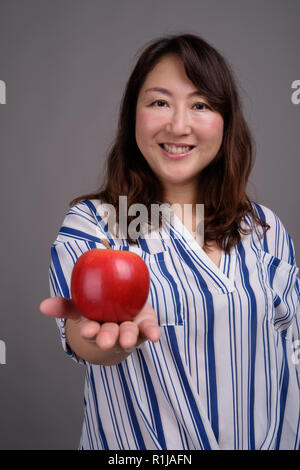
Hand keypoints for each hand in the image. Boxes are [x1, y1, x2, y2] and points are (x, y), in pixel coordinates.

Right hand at [39, 297, 159, 350]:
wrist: (124, 308)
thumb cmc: (99, 309)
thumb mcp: (81, 307)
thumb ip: (65, 306)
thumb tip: (42, 306)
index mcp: (96, 327)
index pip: (90, 330)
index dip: (89, 331)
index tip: (87, 330)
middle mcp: (113, 332)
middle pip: (109, 335)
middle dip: (107, 338)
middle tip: (105, 341)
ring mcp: (130, 330)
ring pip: (128, 334)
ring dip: (127, 337)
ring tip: (127, 340)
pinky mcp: (145, 325)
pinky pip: (149, 329)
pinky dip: (152, 332)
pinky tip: (156, 336)